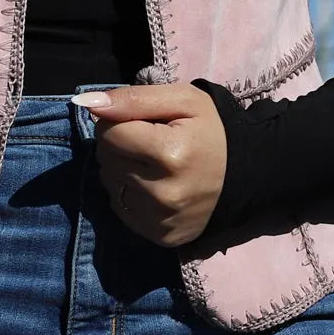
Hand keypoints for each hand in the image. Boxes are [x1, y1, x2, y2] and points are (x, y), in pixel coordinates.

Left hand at [76, 84, 226, 246]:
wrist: (247, 176)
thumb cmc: (212, 132)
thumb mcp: (183, 101)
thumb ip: (133, 98)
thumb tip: (85, 104)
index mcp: (170, 153)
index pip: (108, 133)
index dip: (122, 123)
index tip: (147, 125)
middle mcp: (162, 192)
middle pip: (106, 158)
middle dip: (122, 146)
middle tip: (153, 146)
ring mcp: (160, 219)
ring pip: (109, 183)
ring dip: (124, 170)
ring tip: (156, 167)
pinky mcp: (159, 236)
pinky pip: (119, 208)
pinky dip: (132, 194)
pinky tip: (156, 188)